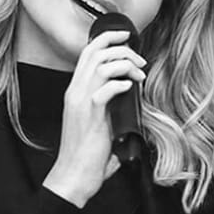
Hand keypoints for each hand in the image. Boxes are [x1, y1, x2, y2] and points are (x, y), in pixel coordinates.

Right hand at [43, 30, 145, 207]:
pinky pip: (107, 88)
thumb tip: (130, 97)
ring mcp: (80, 102)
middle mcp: (75, 92)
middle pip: (95, 52)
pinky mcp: (90, 114)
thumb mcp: (97, 123)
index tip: (126, 38)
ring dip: (126, 64)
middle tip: (140, 60)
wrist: (73, 175)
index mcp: (75, 92)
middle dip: (122, 48)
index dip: (107, 39)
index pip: (87, 53)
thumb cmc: (86, 154)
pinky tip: (131, 88)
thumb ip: (108, 106)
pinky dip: (122, 83)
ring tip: (139, 75)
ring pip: (102, 65)